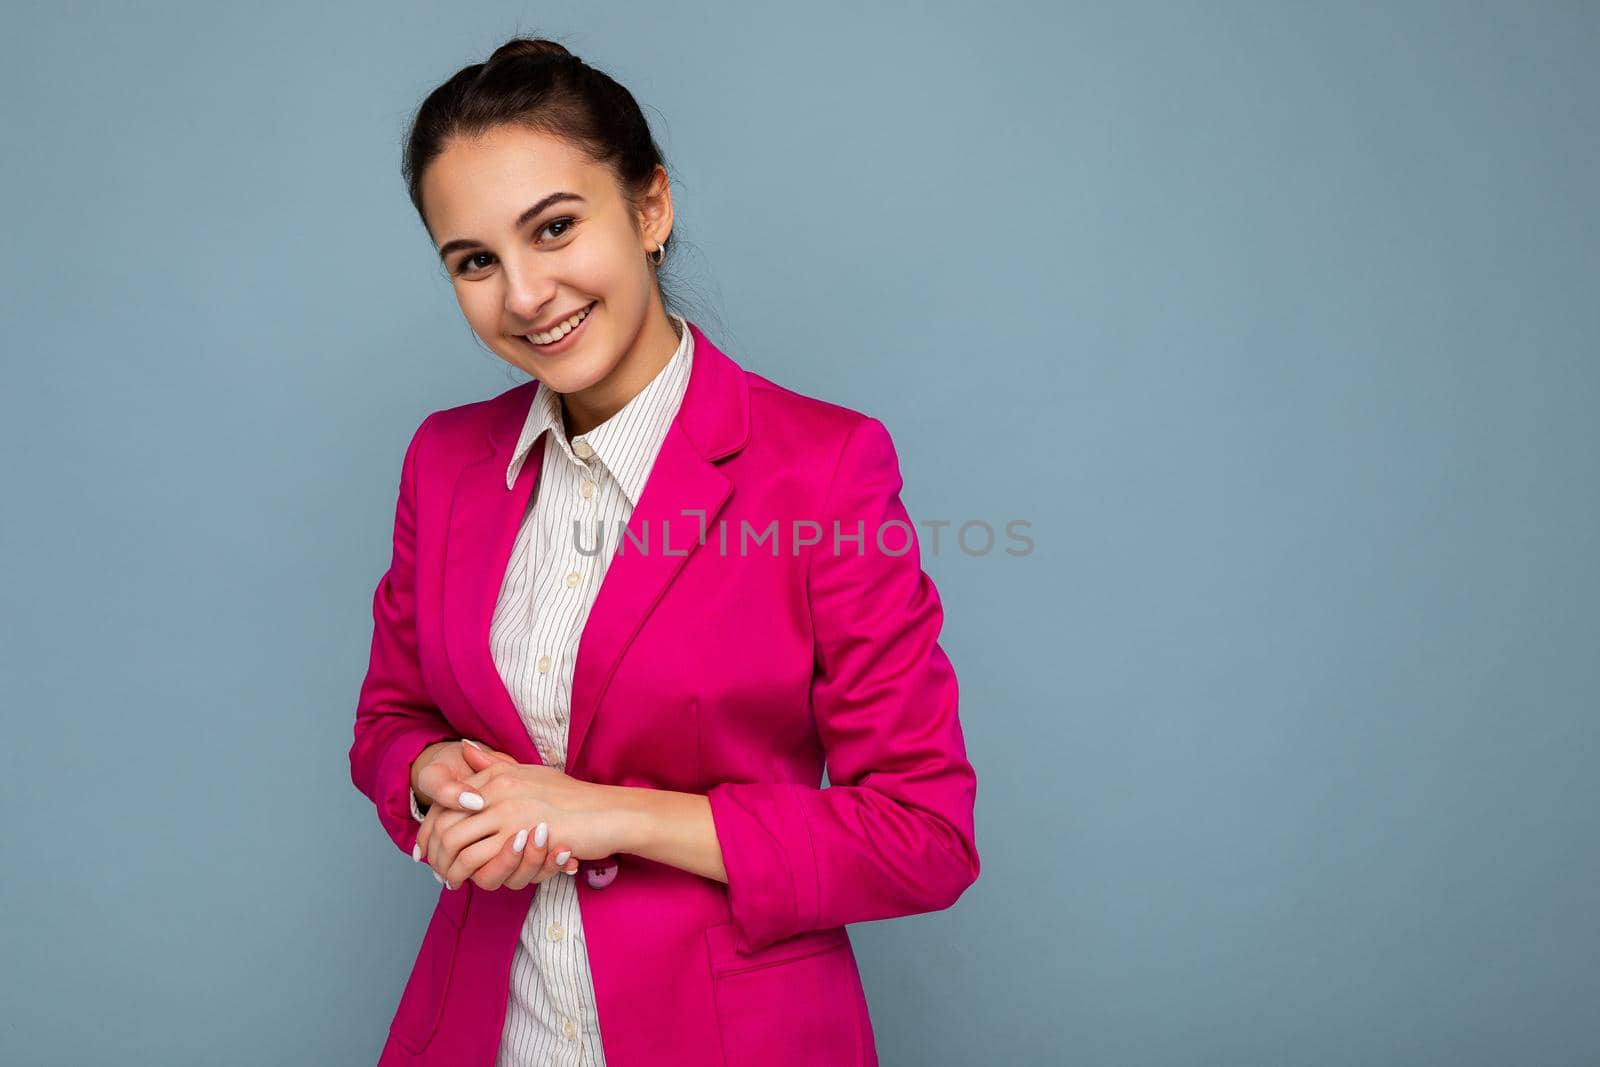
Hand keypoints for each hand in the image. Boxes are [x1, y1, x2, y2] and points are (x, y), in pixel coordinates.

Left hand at [413, 739, 580, 889]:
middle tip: (434, 867)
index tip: (428, 845)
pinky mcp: (522, 839)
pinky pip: (482, 863)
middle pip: (444, 823)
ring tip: (450, 879)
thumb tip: (464, 748)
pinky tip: (471, 882)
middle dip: (434, 851)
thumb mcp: (529, 773)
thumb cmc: (572, 798)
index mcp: (499, 776)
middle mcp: (499, 791)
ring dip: (449, 868)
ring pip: (457, 846)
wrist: (606, 813)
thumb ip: (495, 764)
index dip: (431, 827)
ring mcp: (510, 815)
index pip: (448, 801)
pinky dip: (471, 876)